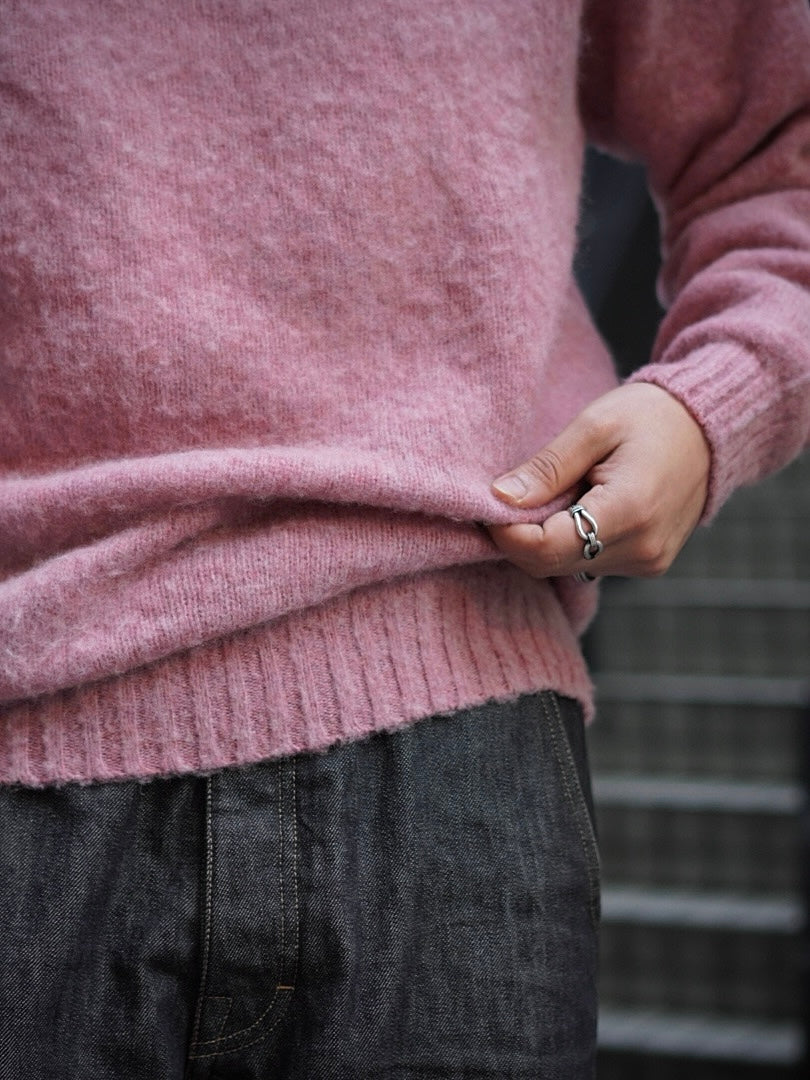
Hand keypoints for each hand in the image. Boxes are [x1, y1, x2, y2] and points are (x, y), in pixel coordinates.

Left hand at [487, 383, 710, 579]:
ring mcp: (649, 562)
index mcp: (629, 510)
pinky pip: (588, 564)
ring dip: (547, 538)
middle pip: (551, 564)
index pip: (546, 548)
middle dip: (521, 536)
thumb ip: (547, 468)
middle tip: (516, 494)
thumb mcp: (593, 426)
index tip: (489, 504)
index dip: (506, 532)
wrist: (710, 428)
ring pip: (566, 567)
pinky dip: (571, 542)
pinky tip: (581, 506)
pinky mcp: (649, 565)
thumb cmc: (651, 417)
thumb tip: (499, 498)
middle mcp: (642, 548)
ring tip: (563, 491)